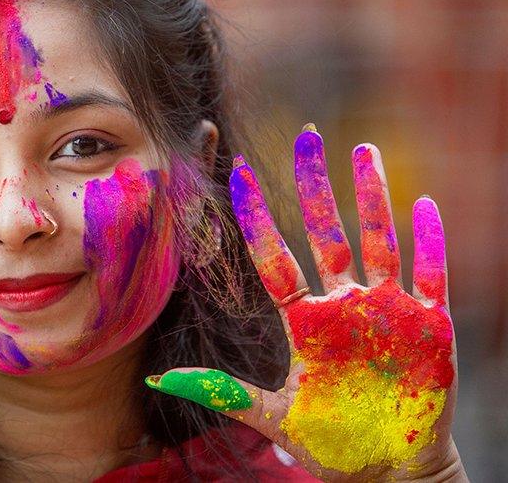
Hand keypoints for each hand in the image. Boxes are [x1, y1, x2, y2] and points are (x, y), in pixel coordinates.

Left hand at [146, 125, 462, 479]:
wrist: (388, 472)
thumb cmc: (331, 445)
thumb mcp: (273, 417)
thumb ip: (223, 391)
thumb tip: (157, 380)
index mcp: (303, 322)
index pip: (275, 259)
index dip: (257, 219)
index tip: (237, 175)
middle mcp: (342, 306)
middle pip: (326, 234)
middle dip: (314, 187)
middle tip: (303, 139)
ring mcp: (385, 310)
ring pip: (376, 241)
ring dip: (370, 197)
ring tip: (359, 150)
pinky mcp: (428, 325)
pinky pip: (430, 275)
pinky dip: (428, 241)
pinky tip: (422, 204)